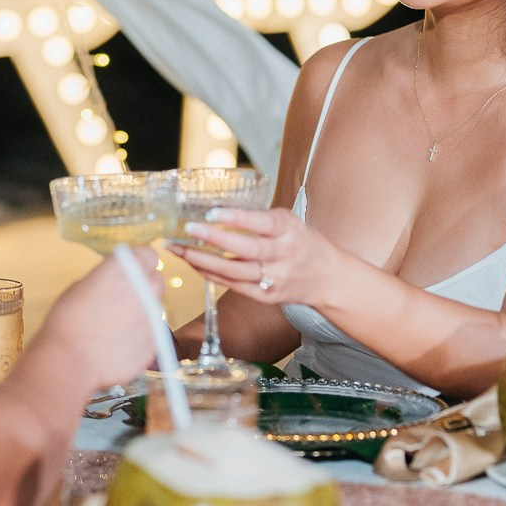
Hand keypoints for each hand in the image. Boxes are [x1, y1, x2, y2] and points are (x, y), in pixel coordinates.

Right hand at [30, 247, 161, 390]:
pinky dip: (139, 336)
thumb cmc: (68, 322)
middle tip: (120, 301)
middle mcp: (146, 287)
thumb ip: (107, 278)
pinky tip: (117, 344)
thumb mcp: (82, 285)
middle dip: (142, 288)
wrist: (70, 362)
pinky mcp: (155, 340)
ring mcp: (154, 315)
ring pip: (153, 308)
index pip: (148, 255)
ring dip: (139, 313)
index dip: (138, 264)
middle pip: (155, 280)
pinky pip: (151, 333)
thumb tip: (115, 280)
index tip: (129, 272)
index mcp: (127, 267)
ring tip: (113, 328)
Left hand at [169, 207, 340, 307]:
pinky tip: (193, 263)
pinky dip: (210, 274)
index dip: (238, 218)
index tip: (213, 211)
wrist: (327, 278)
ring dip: (202, 260)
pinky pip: (232, 285)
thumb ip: (259, 218)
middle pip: (245, 250)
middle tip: (187, 229)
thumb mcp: (289, 222)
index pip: (263, 224)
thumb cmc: (303, 243)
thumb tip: (218, 208)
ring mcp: (274, 280)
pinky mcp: (266, 296)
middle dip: (213, 240)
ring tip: (179, 249)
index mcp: (289, 232)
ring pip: (233, 272)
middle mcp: (282, 257)